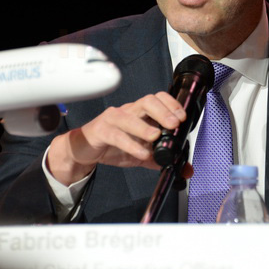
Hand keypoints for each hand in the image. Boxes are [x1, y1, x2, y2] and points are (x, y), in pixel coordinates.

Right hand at [46, 92, 191, 184]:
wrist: (84, 149)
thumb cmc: (112, 145)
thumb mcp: (141, 154)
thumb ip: (162, 160)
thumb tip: (185, 170)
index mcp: (140, 113)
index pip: (158, 99)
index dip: (172, 104)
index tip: (182, 117)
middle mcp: (129, 112)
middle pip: (147, 101)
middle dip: (163, 111)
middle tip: (174, 124)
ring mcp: (113, 119)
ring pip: (129, 116)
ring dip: (144, 126)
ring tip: (156, 136)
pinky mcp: (101, 130)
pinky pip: (115, 135)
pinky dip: (129, 144)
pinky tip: (140, 153)